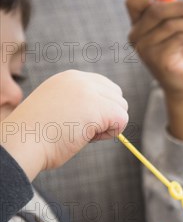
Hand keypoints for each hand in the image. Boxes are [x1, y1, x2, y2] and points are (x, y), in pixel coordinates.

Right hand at [1, 70, 127, 180]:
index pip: (105, 88)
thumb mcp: (58, 108)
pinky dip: (110, 133)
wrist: (21, 143)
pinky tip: (87, 136)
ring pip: (122, 108)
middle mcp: (80, 79)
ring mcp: (88, 91)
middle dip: (106, 116)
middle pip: (117, 97)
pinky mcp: (96, 107)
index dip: (101, 109)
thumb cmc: (37, 135)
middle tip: (81, 128)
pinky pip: (122, 120)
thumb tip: (107, 115)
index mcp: (70, 78)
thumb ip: (79, 103)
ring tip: (80, 132)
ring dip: (107, 126)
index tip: (80, 120)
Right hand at [125, 0, 182, 101]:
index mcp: (137, 26)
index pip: (134, 3)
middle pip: (155, 11)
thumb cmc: (182, 56)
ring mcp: (145, 49)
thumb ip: (177, 14)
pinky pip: (178, 39)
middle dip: (181, 7)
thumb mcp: (179, 30)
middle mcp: (136, 36)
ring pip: (170, 25)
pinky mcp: (158, 59)